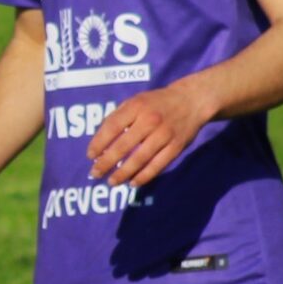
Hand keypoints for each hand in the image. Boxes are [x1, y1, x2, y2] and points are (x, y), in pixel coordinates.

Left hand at [86, 80, 211, 187]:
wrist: (192, 100)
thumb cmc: (157, 102)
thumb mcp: (136, 100)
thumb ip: (119, 117)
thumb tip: (100, 140)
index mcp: (136, 106)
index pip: (112, 127)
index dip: (99, 143)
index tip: (90, 156)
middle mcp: (149, 120)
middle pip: (123, 146)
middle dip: (106, 162)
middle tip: (95, 174)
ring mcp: (164, 135)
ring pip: (139, 159)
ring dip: (123, 173)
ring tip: (112, 182)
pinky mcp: (176, 147)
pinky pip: (157, 165)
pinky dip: (144, 176)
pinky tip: (133, 182)